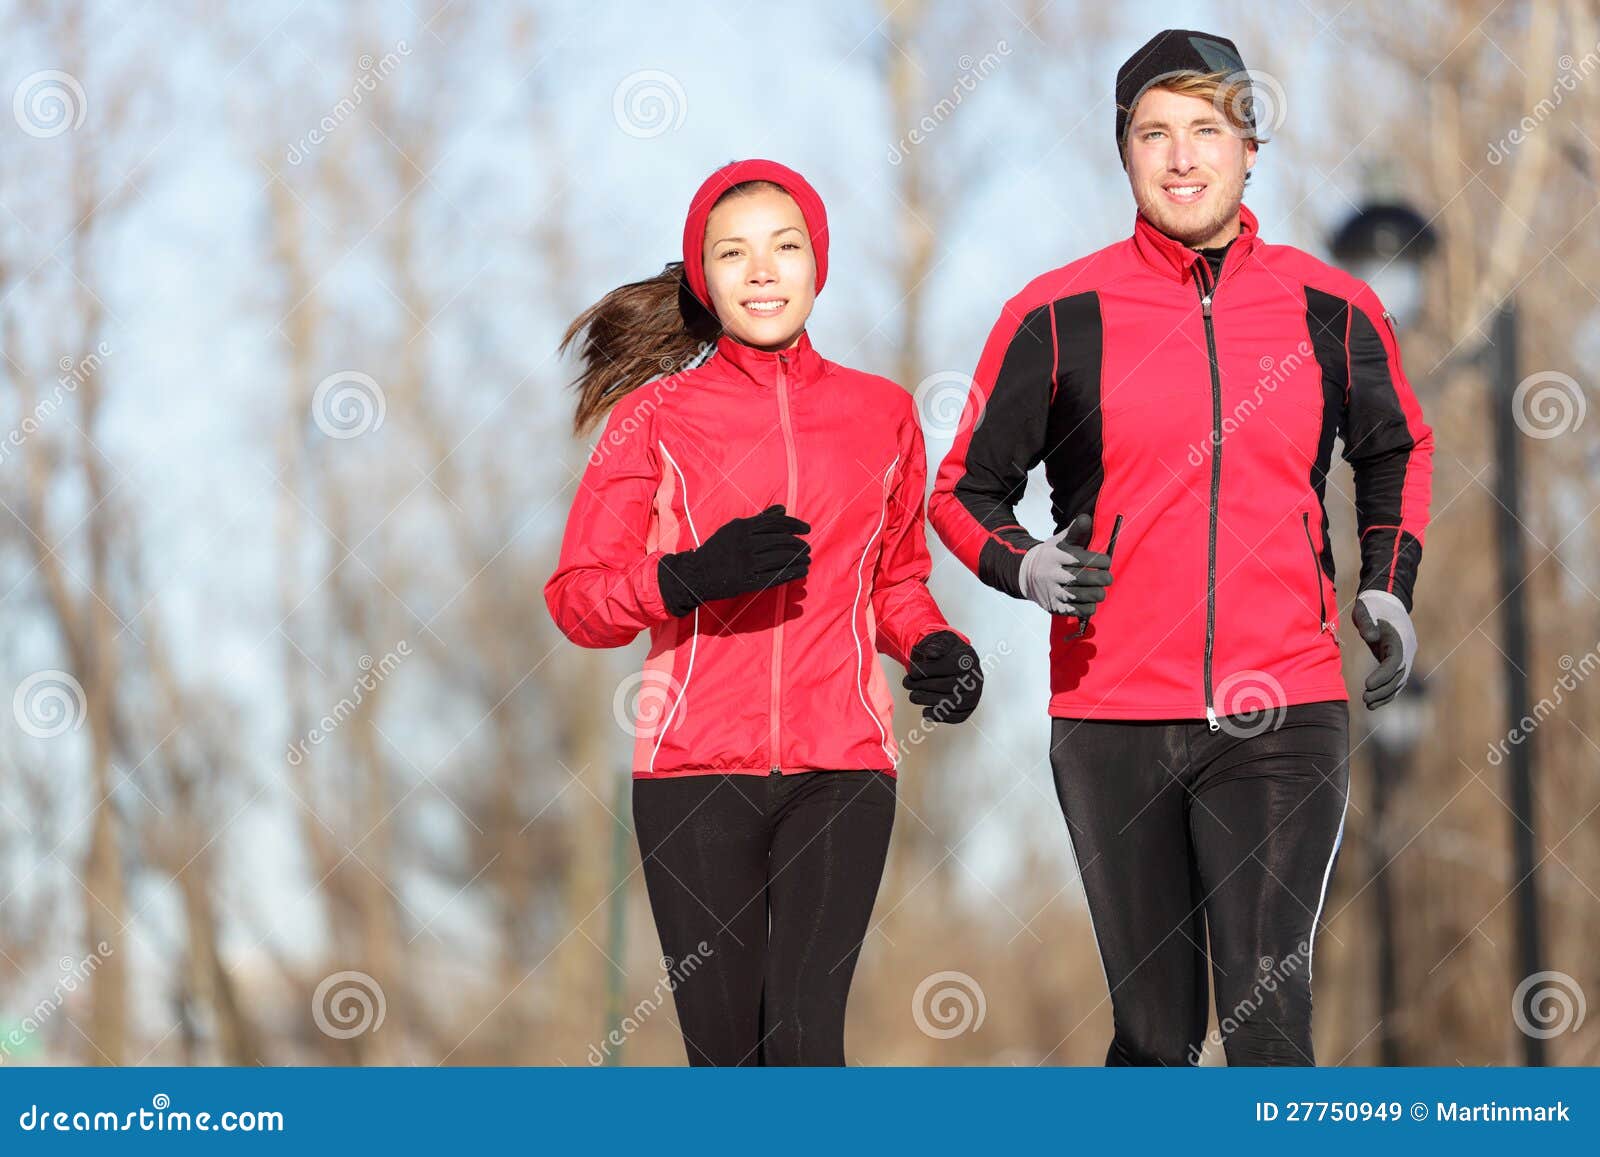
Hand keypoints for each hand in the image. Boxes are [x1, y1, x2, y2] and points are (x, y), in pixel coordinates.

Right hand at [657, 504, 809, 615]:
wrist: (695, 573)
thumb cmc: (718, 549)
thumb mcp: (735, 529)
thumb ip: (760, 519)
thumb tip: (783, 509)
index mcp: (742, 527)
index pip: (775, 522)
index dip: (794, 524)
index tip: (807, 529)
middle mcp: (746, 543)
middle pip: (780, 540)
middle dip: (798, 544)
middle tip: (807, 548)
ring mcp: (747, 563)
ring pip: (780, 558)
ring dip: (798, 559)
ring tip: (807, 560)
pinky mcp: (748, 580)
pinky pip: (775, 576)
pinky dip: (791, 573)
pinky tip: (801, 572)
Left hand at [903, 631, 982, 723]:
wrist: (955, 660)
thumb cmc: (946, 652)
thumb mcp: (942, 641)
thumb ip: (937, 645)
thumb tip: (930, 653)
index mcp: (968, 659)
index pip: (951, 665)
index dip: (929, 670)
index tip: (913, 671)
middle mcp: (975, 678)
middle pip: (950, 685)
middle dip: (924, 686)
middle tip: (908, 684)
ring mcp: (974, 694)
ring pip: (953, 702)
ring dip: (928, 701)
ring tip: (913, 696)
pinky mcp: (969, 708)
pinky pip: (957, 717)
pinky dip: (940, 716)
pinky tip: (926, 711)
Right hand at [1017, 513, 1112, 617]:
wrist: (1026, 576)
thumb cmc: (1052, 556)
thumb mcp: (1060, 540)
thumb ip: (1076, 530)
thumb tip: (1086, 518)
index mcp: (1056, 555)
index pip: (1085, 558)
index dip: (1102, 561)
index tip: (1106, 562)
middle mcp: (1053, 574)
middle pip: (1087, 578)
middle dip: (1104, 578)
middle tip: (1107, 577)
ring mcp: (1054, 592)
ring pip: (1086, 596)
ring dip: (1098, 593)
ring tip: (1099, 589)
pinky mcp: (1055, 607)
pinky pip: (1080, 610)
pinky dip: (1089, 606)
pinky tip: (1090, 600)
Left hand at [1353, 590, 1416, 708]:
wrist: (1385, 601)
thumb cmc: (1372, 605)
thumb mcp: (1365, 610)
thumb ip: (1366, 623)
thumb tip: (1370, 638)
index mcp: (1400, 638)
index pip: (1395, 662)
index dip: (1382, 675)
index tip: (1367, 685)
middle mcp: (1407, 649)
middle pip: (1399, 675)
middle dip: (1383, 689)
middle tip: (1365, 699)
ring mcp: (1405, 655)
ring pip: (1399, 680)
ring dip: (1385, 694)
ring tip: (1368, 704)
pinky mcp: (1398, 659)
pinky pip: (1396, 679)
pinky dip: (1387, 691)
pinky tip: (1374, 702)